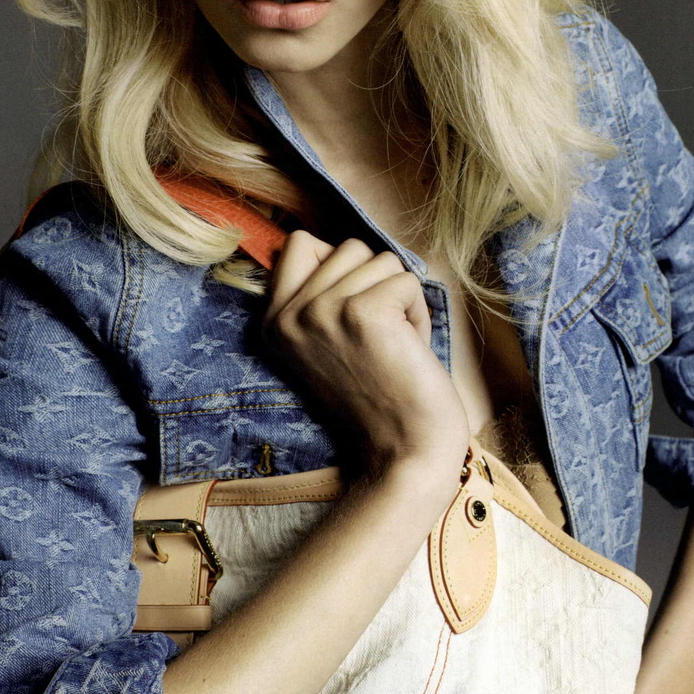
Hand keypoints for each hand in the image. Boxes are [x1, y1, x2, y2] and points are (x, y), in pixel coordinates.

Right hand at [262, 231, 469, 486]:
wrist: (405, 450)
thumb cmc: (382, 395)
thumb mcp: (329, 341)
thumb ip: (321, 295)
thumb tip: (341, 246)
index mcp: (274, 321)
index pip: (299, 243)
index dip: (340, 266)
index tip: (354, 314)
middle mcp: (289, 315)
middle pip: (347, 246)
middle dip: (377, 284)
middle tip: (380, 337)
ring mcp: (321, 312)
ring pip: (380, 259)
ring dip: (400, 299)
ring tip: (395, 344)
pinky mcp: (362, 313)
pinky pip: (406, 279)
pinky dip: (419, 313)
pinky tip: (409, 349)